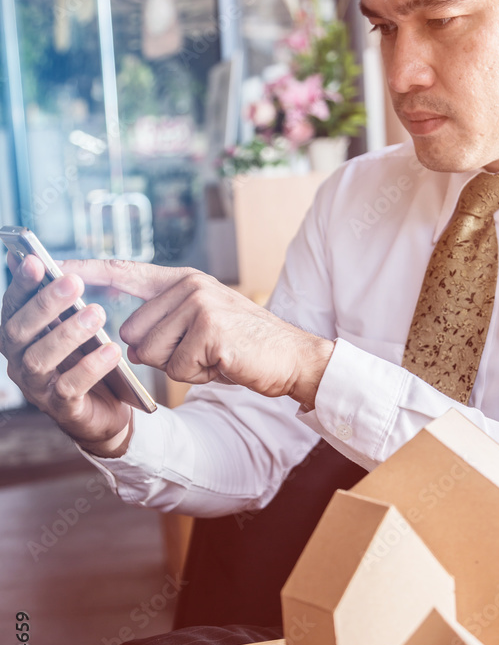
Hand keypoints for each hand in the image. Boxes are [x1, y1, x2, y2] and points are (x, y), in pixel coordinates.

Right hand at [0, 253, 132, 455]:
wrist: (105, 410)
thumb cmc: (81, 360)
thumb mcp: (66, 325)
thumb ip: (51, 298)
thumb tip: (29, 257)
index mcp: (19, 337)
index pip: (12, 307)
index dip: (21, 284)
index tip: (36, 260)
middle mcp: (19, 362)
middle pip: (19, 331)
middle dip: (45, 304)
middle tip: (74, 282)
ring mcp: (37, 387)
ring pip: (39, 359)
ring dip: (67, 334)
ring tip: (96, 313)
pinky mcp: (62, 408)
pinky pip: (70, 387)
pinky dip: (90, 367)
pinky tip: (111, 350)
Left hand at [60, 259, 333, 408]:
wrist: (292, 357)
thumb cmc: (244, 347)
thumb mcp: (202, 324)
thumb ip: (165, 320)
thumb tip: (125, 339)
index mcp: (184, 280)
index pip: (127, 271)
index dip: (90, 270)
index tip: (60, 268)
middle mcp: (189, 285)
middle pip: (134, 334)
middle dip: (161, 355)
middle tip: (202, 352)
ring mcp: (200, 304)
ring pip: (153, 354)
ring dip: (180, 368)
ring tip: (214, 357)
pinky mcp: (209, 329)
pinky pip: (177, 368)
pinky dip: (198, 376)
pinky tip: (223, 364)